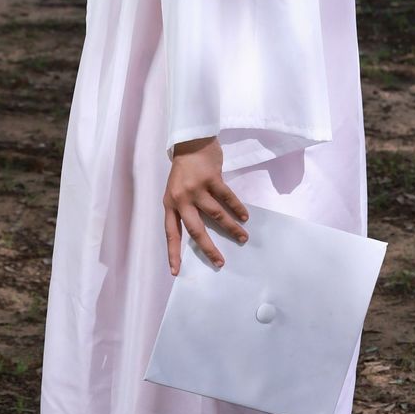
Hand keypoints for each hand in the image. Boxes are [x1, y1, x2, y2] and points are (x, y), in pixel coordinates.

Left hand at [164, 135, 249, 275]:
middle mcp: (181, 199)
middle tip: (220, 262)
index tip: (176, 271)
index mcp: (170, 204)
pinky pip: (227, 197)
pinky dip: (237, 208)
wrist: (190, 142)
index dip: (173, 253)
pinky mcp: (211, 178)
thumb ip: (184, 208)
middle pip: (195, 230)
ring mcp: (196, 188)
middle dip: (208, 248)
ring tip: (242, 237)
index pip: (170, 233)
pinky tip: (244, 216)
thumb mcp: (176, 191)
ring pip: (215, 215)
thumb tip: (199, 232)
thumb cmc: (184, 170)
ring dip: (231, 228)